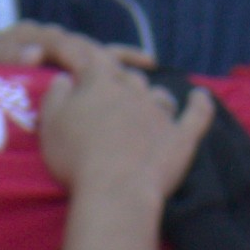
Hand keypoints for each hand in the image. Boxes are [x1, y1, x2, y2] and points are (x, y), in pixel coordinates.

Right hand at [24, 31, 210, 204]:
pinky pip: (197, 114)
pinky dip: (200, 104)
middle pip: (127, 76)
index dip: (83, 58)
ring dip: (151, 98)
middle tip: (105, 101)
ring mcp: (161, 113)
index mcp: (99, 83)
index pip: (91, 59)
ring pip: (159, 94)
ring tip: (143, 110)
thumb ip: (55, 95)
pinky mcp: (181, 136)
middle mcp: (134, 90)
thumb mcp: (50, 123)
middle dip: (117, 82)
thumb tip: (65, 79)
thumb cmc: (75, 157)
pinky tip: (200, 96)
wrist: (115, 191)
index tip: (75, 65)